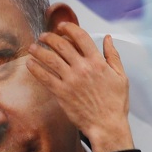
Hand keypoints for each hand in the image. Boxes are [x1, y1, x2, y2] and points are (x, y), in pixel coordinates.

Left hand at [27, 22, 135, 151]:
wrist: (107, 125)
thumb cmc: (115, 103)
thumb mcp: (121, 76)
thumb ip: (113, 56)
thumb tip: (108, 38)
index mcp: (97, 62)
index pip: (80, 37)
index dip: (69, 28)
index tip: (61, 26)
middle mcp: (83, 68)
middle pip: (62, 45)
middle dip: (49, 37)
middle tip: (43, 36)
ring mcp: (70, 80)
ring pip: (50, 59)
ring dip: (39, 50)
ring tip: (32, 47)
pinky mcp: (61, 93)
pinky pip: (45, 77)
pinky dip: (35, 68)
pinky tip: (30, 63)